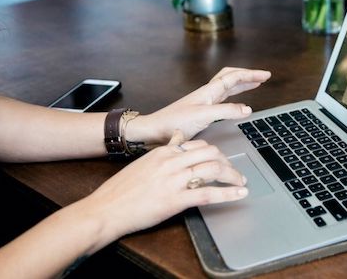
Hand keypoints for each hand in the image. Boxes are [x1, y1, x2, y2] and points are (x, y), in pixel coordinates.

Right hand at [83, 138, 247, 240]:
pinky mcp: (175, 200)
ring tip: (241, 182)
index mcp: (164, 153)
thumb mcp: (143, 162)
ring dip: (233, 176)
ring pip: (213, 170)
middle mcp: (171, 163)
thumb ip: (164, 150)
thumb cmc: (120, 190)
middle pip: (211, 154)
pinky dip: (228, 193)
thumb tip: (178, 137)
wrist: (105, 209)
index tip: (221, 160)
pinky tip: (239, 194)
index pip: (199, 145)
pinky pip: (208, 193)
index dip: (215, 153)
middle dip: (228, 162)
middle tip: (234, 172)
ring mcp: (174, 181)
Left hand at [128, 67, 270, 145]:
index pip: (234, 77)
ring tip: (254, 84)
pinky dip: (234, 97)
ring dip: (242, 84)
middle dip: (247, 76)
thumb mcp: (204, 116)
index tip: (265, 76)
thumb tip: (247, 109)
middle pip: (231, 78)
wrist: (154, 131)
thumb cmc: (174, 123)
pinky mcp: (201, 112)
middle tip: (262, 77)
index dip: (250, 75)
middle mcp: (207, 94)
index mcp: (208, 91)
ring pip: (227, 87)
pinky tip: (236, 103)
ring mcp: (204, 102)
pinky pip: (223, 99)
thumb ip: (226, 111)